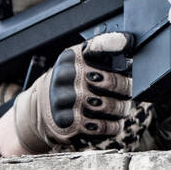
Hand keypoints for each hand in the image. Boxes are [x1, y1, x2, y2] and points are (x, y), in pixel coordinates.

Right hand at [0, 32, 133, 154]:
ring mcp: (67, 103)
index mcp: (71, 58)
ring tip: (119, 107)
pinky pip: (107, 127)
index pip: (97, 46)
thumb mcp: (77, 61)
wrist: (41, 109)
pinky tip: (108, 121)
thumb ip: (102, 52)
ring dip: (122, 109)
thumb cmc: (70, 82)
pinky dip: (113, 126)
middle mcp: (67, 77)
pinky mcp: (70, 127)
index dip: (115, 43)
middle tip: (127, 90)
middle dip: (126, 88)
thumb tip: (129, 43)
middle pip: (114, 81)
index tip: (128, 42)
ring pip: (114, 107)